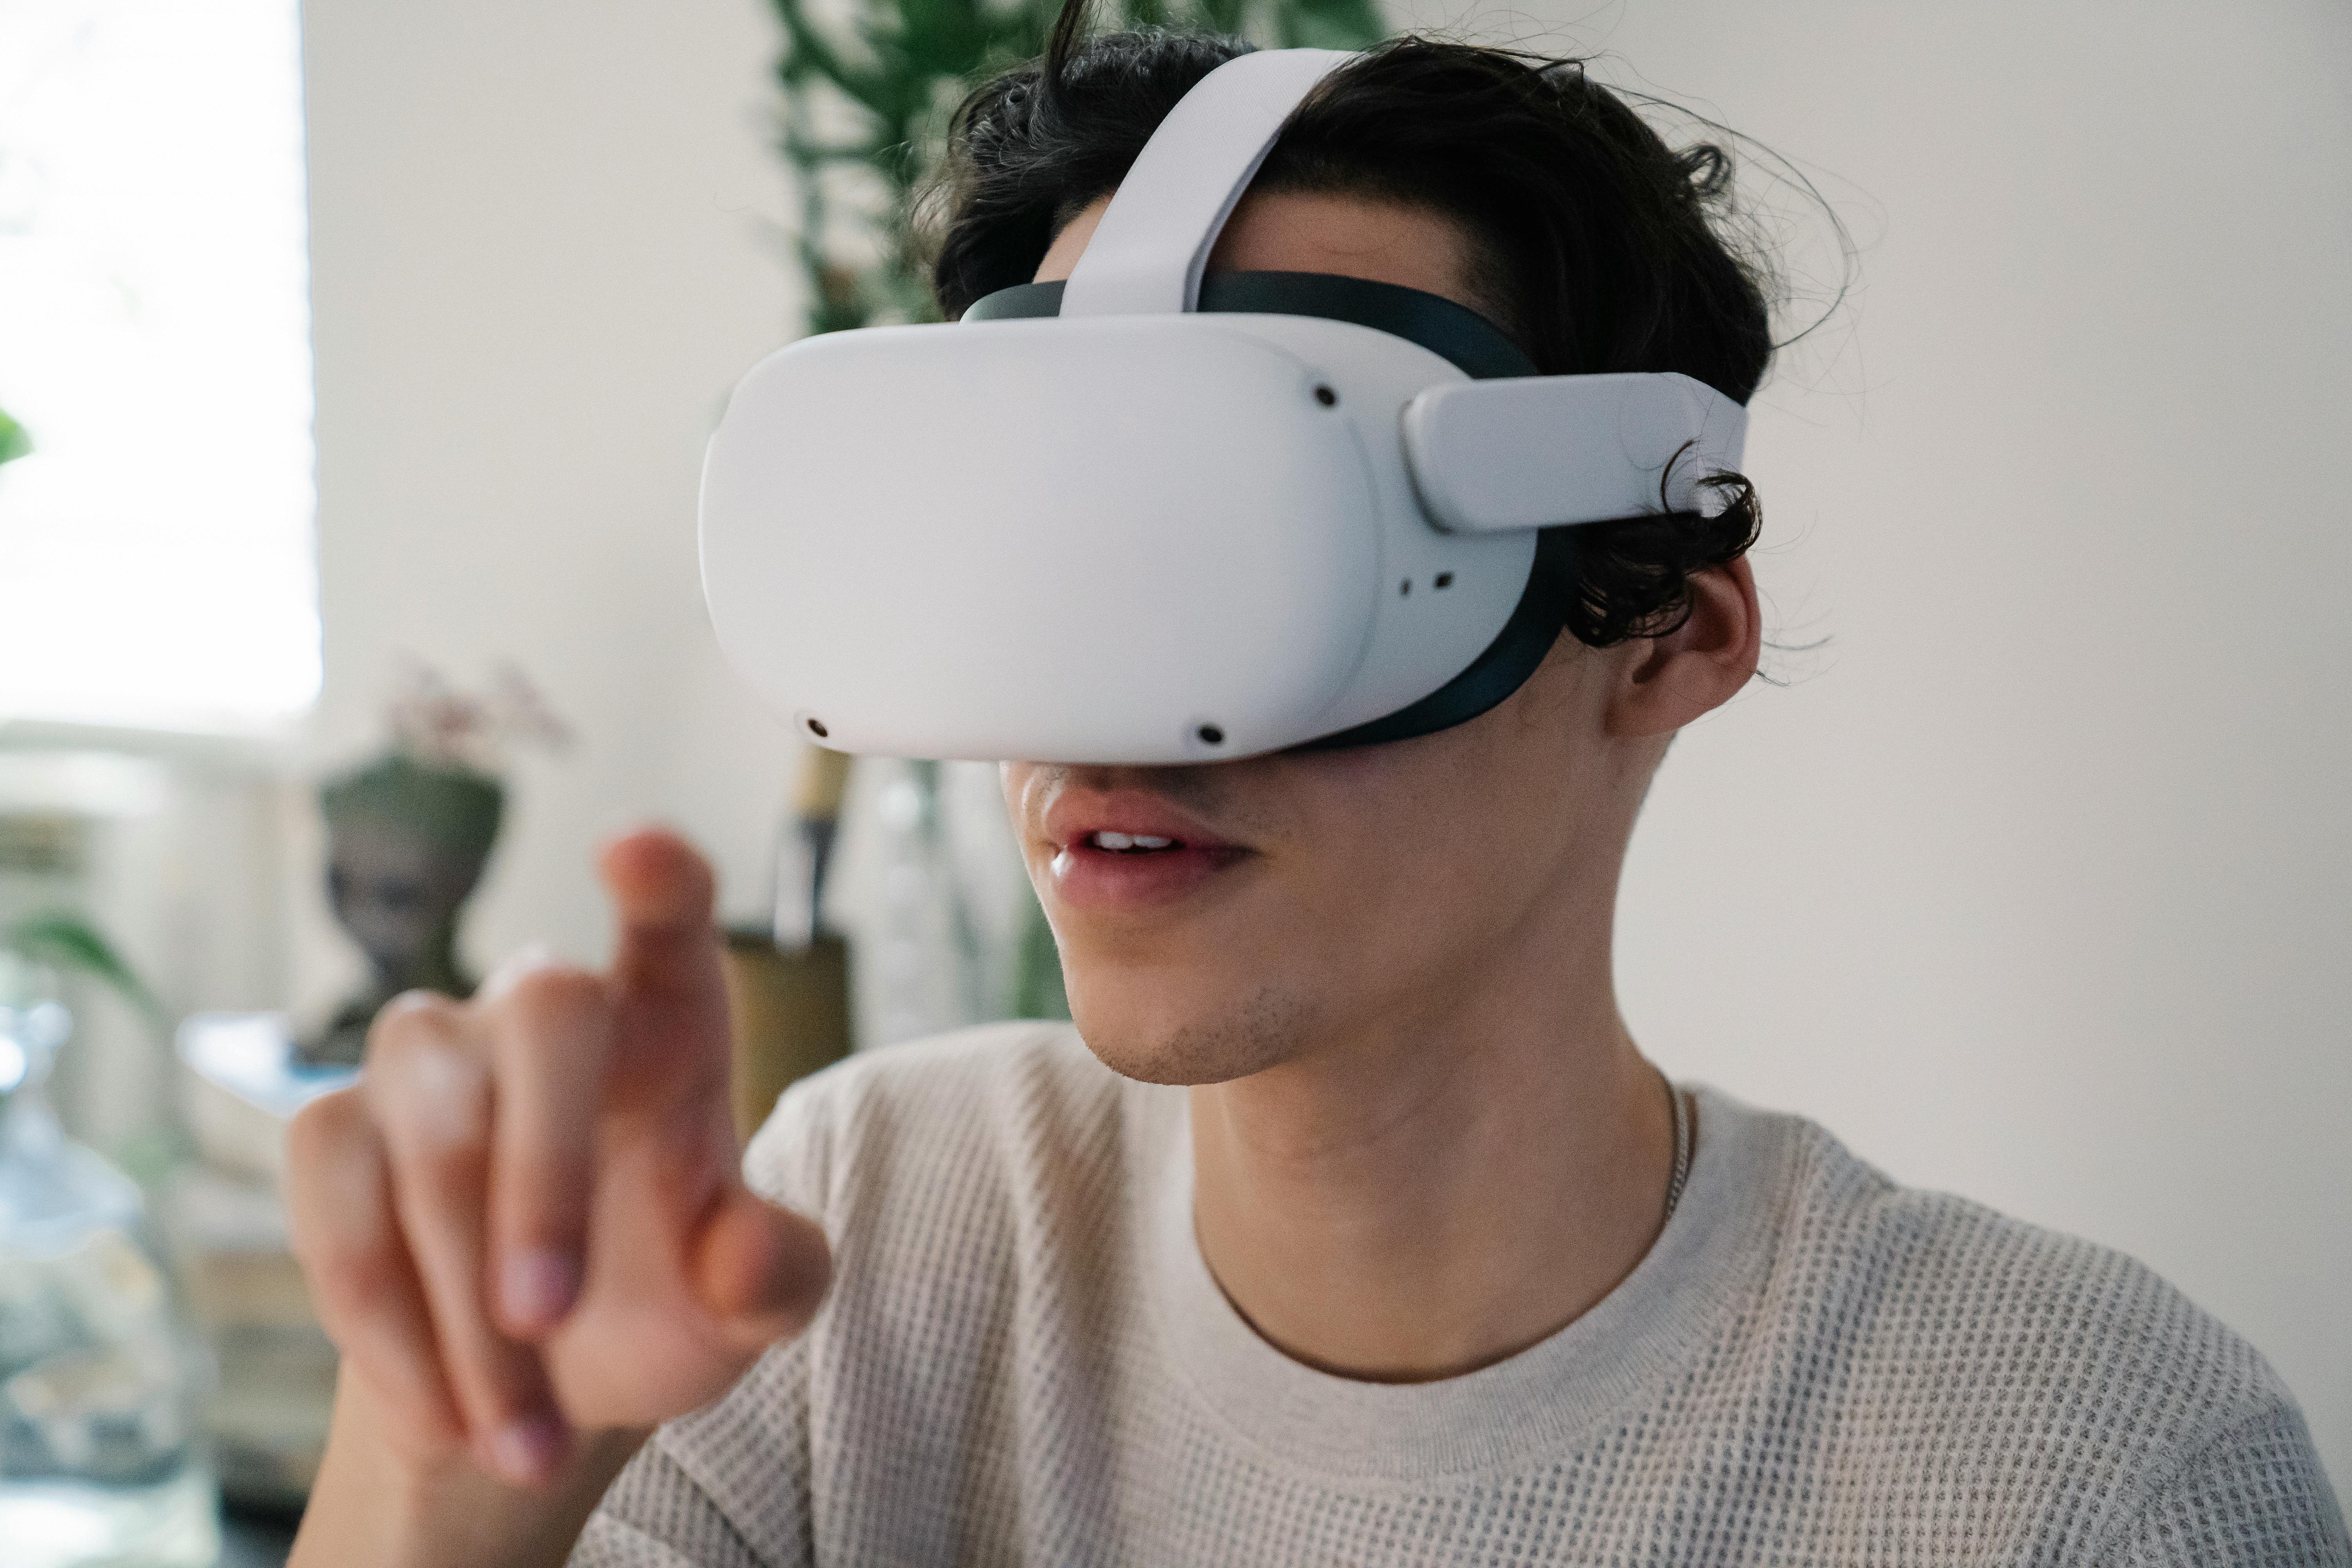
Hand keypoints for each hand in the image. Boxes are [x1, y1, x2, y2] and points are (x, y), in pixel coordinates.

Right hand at [287, 828, 830, 1495]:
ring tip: (517, 1429)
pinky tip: (441, 1401)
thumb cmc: (661, 1306)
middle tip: (543, 1324)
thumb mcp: (742, 1310)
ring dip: (461, 1293)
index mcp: (670, 1021)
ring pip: (429, 1124)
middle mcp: (546, 1009)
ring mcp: (432, 1056)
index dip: (660, 878)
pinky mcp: (335, 1130)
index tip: (639, 851)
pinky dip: (385, 1313)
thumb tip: (747, 1256)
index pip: (671, 915)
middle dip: (539, 1175)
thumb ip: (773, 1277)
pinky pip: (334, 1191)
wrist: (537, 1387)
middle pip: (543, 1012)